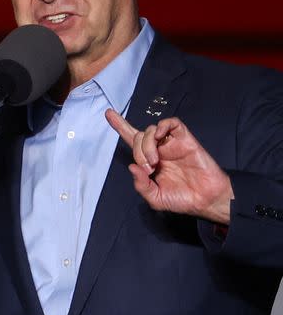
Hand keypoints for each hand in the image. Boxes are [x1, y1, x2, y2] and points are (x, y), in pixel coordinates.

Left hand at [105, 109, 233, 223]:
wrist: (207, 200)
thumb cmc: (183, 199)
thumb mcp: (156, 198)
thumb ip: (141, 185)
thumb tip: (132, 167)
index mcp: (149, 160)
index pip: (132, 139)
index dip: (120, 126)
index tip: (108, 114)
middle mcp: (159, 149)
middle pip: (138, 136)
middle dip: (137, 151)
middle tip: (147, 168)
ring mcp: (171, 143)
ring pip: (150, 130)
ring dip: (147, 145)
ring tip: (154, 162)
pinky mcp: (185, 140)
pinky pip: (172, 123)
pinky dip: (162, 126)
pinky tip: (159, 136)